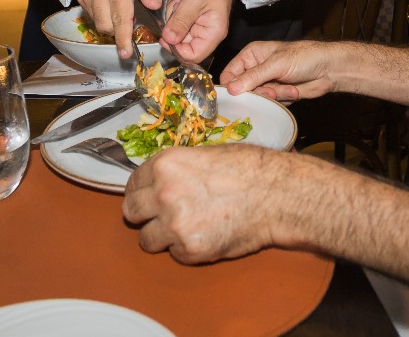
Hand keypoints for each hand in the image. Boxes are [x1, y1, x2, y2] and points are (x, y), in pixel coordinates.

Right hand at [75, 0, 165, 57]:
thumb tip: (153, 5)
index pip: (121, 16)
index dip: (123, 37)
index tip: (126, 53)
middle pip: (107, 25)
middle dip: (120, 31)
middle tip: (132, 18)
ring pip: (99, 24)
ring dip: (112, 23)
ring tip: (122, 9)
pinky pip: (92, 17)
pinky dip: (103, 16)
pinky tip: (110, 5)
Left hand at [123, 145, 296, 262]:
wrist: (277, 195)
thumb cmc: (251, 170)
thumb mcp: (207, 155)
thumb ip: (179, 169)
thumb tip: (164, 179)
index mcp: (166, 164)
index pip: (132, 183)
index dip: (142, 192)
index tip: (148, 198)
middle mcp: (163, 193)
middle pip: (131, 212)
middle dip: (145, 215)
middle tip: (162, 216)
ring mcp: (174, 224)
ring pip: (147, 239)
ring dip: (162, 237)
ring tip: (186, 229)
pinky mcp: (190, 249)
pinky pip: (175, 254)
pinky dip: (187, 249)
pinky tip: (207, 235)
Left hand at [162, 0, 235, 62]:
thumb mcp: (193, 1)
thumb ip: (180, 22)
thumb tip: (168, 40)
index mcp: (213, 34)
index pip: (193, 56)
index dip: (176, 49)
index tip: (166, 34)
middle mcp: (207, 35)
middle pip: (181, 44)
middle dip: (174, 25)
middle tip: (178, 7)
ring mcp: (198, 28)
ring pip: (176, 31)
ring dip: (173, 15)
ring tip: (181, 0)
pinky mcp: (192, 20)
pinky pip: (176, 22)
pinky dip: (174, 11)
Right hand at [221, 39, 338, 102]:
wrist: (329, 69)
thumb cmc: (304, 57)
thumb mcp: (276, 64)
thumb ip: (253, 77)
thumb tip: (231, 89)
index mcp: (251, 55)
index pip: (229, 74)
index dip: (231, 87)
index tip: (238, 96)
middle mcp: (256, 69)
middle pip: (242, 91)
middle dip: (259, 93)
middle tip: (272, 90)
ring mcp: (267, 83)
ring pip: (258, 99)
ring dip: (274, 96)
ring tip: (289, 87)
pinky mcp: (278, 94)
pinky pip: (270, 104)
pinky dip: (283, 100)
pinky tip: (294, 91)